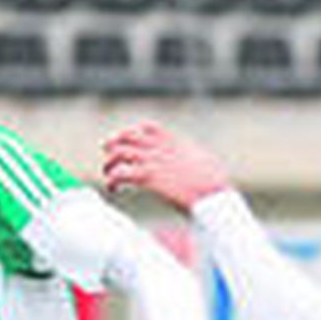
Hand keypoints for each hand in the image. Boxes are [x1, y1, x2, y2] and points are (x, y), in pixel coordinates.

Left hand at [102, 122, 232, 212]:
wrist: (213, 192)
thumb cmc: (212, 184)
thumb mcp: (202, 162)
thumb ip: (190, 158)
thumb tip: (193, 162)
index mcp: (174, 142)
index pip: (147, 127)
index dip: (132, 131)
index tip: (125, 139)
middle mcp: (161, 147)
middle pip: (128, 136)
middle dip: (114, 142)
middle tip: (107, 153)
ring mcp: (153, 160)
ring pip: (120, 153)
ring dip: (109, 163)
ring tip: (108, 174)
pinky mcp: (148, 177)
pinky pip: (121, 173)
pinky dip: (112, 179)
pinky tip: (113, 188)